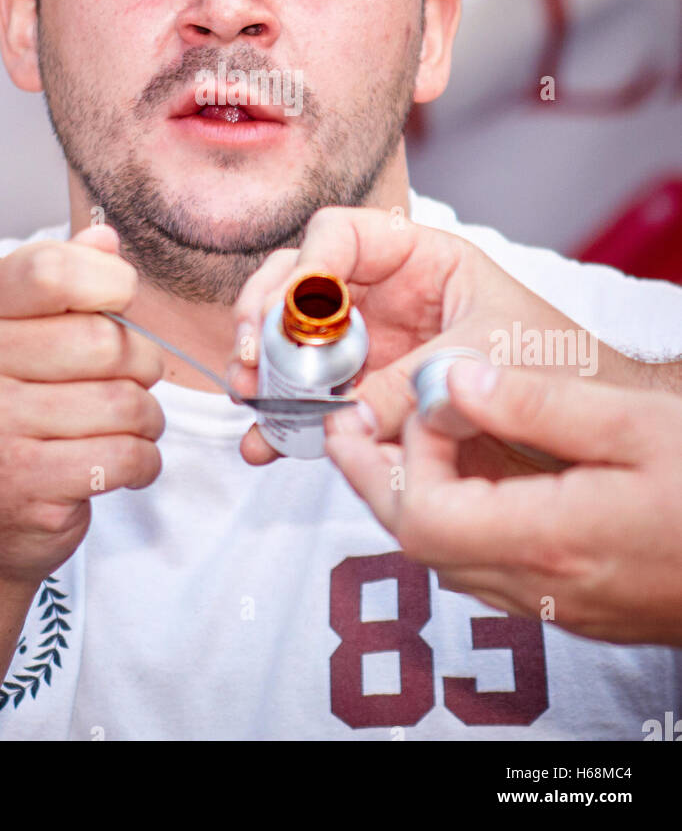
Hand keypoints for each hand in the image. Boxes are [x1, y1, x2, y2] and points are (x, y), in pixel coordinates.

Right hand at [0, 225, 163, 584]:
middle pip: (104, 341)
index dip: (110, 282)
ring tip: (126, 423)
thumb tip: (105, 237)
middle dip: (142, 361)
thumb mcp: (21, 328)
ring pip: (123, 403)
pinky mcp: (21, 485)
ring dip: (146, 417)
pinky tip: (123, 461)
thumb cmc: (13, 404)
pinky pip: (124, 457)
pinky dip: (143, 461)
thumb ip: (65, 276)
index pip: (51, 270)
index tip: (119, 302)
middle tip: (131, 378)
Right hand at [230, 206, 596, 472]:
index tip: (296, 303)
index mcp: (417, 258)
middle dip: (264, 317)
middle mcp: (381, 296)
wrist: (585, 424)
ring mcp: (368, 347)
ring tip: (249, 403)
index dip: (308, 263)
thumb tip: (350, 418)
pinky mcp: (366, 396)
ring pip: (293, 344)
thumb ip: (416, 382)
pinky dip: (284, 422)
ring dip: (262, 371)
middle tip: (250, 358)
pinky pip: (312, 401)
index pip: (341, 235)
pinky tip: (266, 446)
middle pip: (297, 284)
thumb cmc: (554, 362)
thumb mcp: (486, 357)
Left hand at [327, 358, 681, 645]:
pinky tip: (465, 475)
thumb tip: (455, 380)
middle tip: (348, 425)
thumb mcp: (634, 427)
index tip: (411, 403)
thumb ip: (538, 404)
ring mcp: (555, 602)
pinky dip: (452, 518)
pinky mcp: (569, 602)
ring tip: (399, 438)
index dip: (395, 458)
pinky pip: (483, 566)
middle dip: (373, 480)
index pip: (423, 515)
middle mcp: (540, 585)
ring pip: (446, 559)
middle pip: (419, 544)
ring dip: (410, 498)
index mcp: (549, 539)